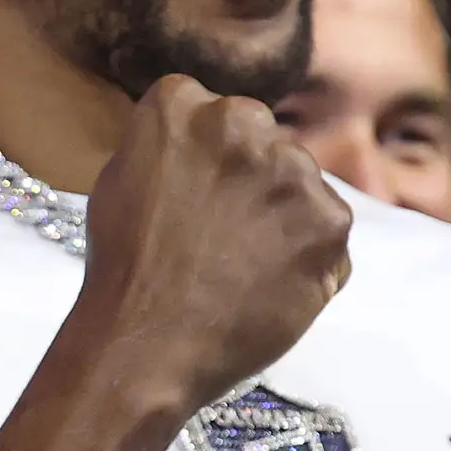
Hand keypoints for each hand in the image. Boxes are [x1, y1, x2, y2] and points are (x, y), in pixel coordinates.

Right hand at [78, 74, 355, 419]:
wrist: (146, 347)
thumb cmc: (122, 271)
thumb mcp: (120, 181)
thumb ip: (167, 147)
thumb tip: (201, 147)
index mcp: (180, 104)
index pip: (208, 110)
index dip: (203, 156)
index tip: (191, 192)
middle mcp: (242, 121)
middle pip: (262, 140)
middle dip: (249, 177)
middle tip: (220, 233)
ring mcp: (293, 170)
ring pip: (300, 183)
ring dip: (282, 215)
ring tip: (242, 266)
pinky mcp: (330, 220)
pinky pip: (328, 231)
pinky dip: (309, 258)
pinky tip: (268, 284)